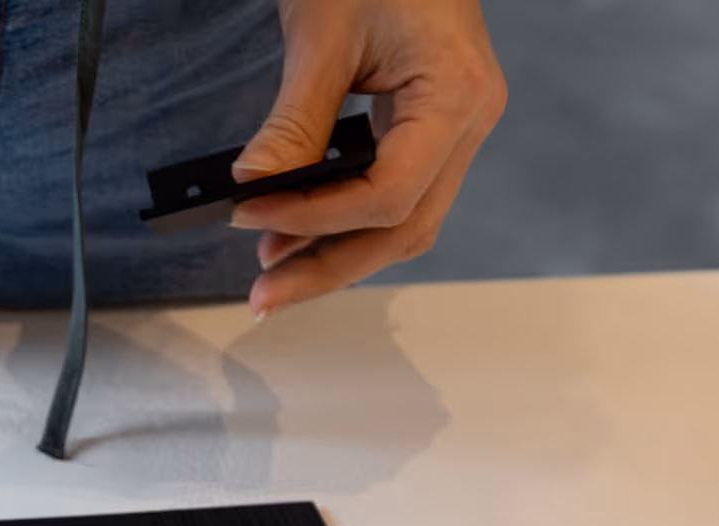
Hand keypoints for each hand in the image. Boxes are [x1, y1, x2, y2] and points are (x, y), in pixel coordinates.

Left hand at [230, 0, 506, 319]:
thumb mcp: (322, 34)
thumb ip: (294, 121)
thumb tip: (253, 186)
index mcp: (457, 95)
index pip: (388, 194)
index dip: (314, 218)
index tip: (249, 217)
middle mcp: (469, 122)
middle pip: (401, 229)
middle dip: (327, 268)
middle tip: (262, 298)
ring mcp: (458, 130)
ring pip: (403, 226)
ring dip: (336, 257)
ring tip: (273, 275)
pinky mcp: (435, 131)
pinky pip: (397, 198)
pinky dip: (348, 224)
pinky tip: (302, 236)